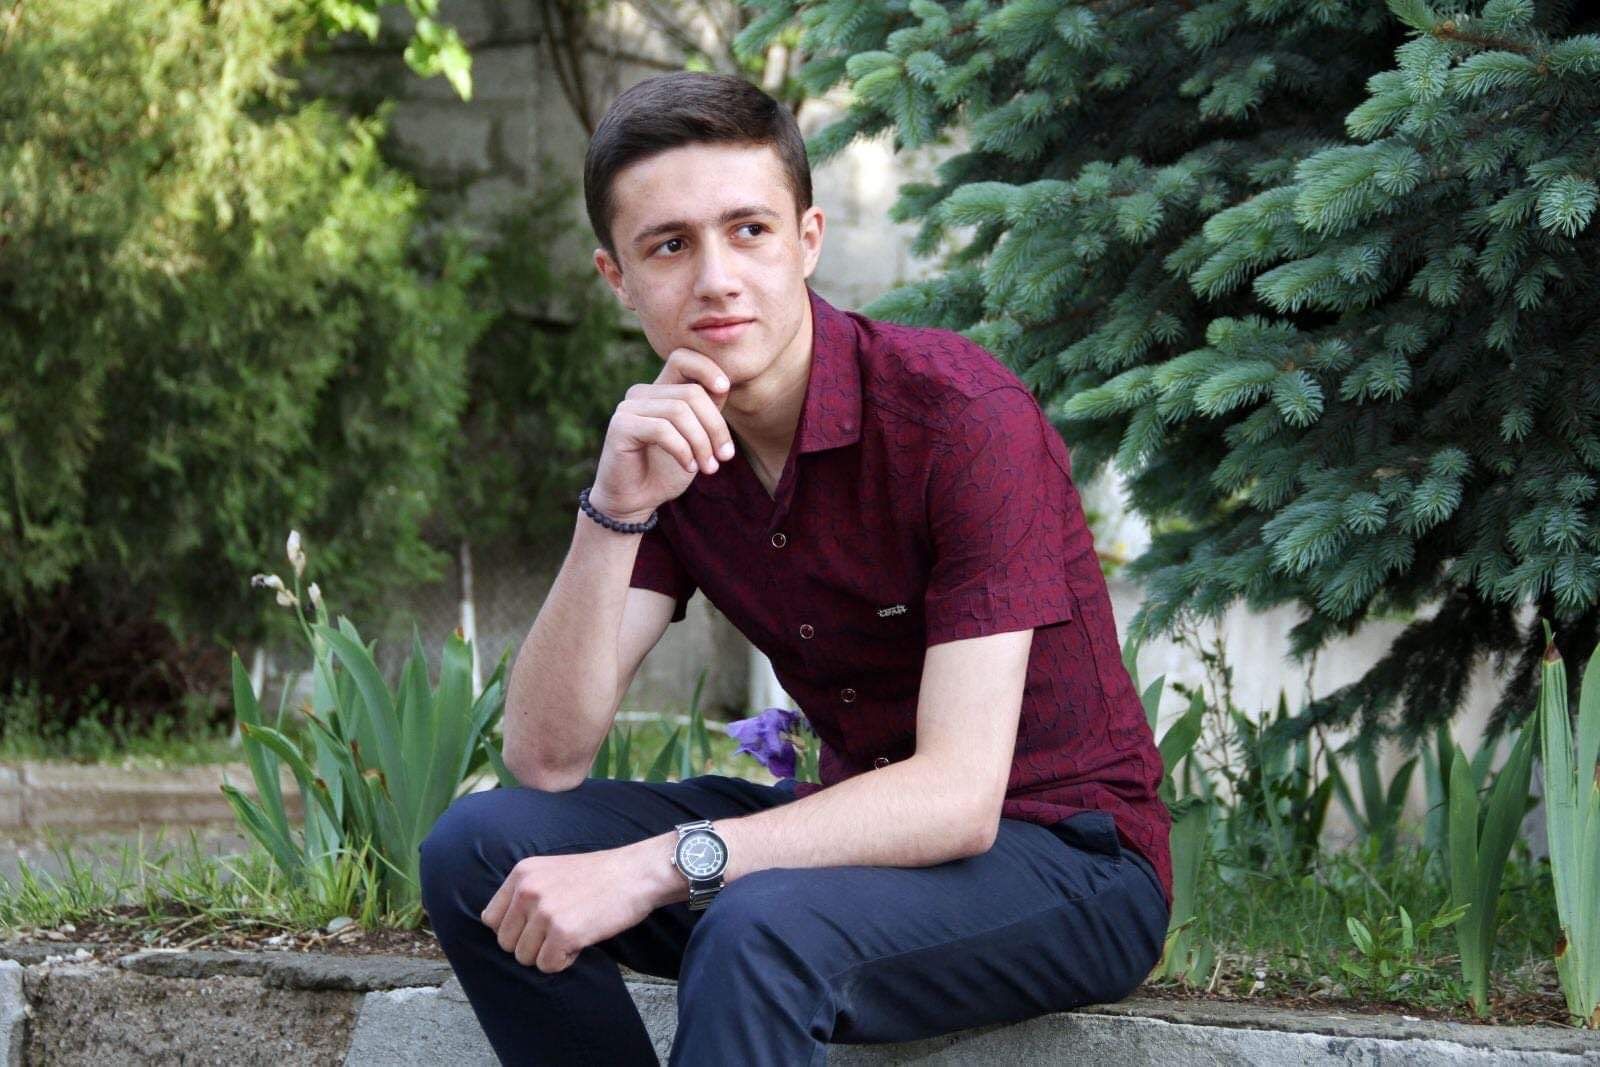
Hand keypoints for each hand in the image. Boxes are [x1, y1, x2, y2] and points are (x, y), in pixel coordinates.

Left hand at [480, 847, 655, 972]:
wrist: (637, 873)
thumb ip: (526, 893)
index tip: (537, 927)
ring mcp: (545, 911)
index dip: (514, 930)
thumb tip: (503, 931)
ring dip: (548, 953)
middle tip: (560, 930)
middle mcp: (528, 890)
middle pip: (505, 943)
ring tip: (573, 932)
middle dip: (531, 945)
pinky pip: (547, 965)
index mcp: (522, 873)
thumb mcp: (552, 871)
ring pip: (525, 957)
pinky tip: (582, 940)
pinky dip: (564, 961)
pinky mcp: (564, 932)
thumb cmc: (599, 877)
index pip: (491, 920)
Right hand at [589, 348, 737, 522]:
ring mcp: (628, 407)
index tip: (724, 388)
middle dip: (715, 427)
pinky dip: (683, 450)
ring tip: (708, 468)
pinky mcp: (621, 426)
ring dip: (702, 443)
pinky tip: (688, 467)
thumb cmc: (666, 469)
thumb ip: (707, 410)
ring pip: (680, 411)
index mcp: (660, 390)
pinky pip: (662, 429)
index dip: (707, 367)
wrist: (635, 500)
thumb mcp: (696, 436)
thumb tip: (723, 384)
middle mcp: (642, 393)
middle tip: (725, 457)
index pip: (683, 358)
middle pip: (692, 393)